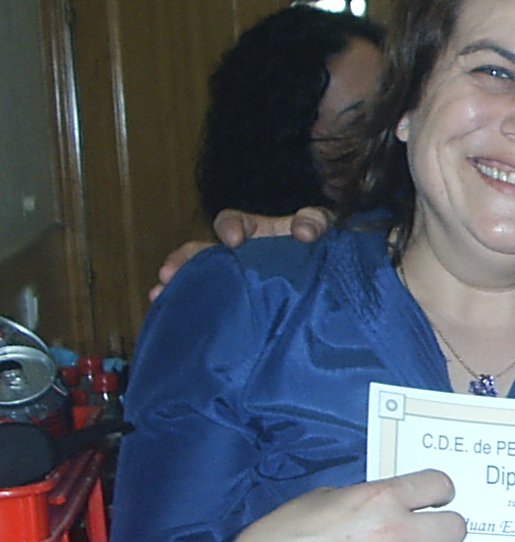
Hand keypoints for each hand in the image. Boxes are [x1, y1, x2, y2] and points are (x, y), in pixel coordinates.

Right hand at [148, 207, 332, 301]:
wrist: (329, 283)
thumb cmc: (319, 248)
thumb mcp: (320, 228)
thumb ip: (314, 222)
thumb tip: (302, 232)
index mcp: (256, 235)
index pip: (231, 223)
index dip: (229, 227)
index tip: (234, 239)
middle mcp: (238, 259)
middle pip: (203, 254)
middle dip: (184, 261)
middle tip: (167, 274)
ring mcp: (237, 283)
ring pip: (201, 281)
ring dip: (179, 287)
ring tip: (158, 296)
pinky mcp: (241, 309)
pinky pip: (212, 309)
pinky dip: (191, 311)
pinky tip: (171, 319)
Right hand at [228, 469, 466, 541]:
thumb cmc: (291, 528)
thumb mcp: (333, 495)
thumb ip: (371, 497)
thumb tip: (395, 502)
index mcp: (382, 498)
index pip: (439, 485)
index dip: (441, 492)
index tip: (437, 499)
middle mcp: (394, 531)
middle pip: (454, 527)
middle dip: (447, 530)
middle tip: (436, 535)